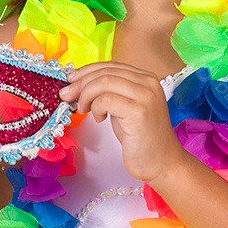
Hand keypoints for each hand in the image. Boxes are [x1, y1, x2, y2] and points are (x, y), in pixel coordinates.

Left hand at [58, 62, 185, 183]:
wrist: (161, 162)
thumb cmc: (140, 137)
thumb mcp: (123, 107)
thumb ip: (108, 92)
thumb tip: (76, 83)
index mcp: (145, 78)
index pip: (109, 66)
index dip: (86, 71)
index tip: (69, 81)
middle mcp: (148, 82)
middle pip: (105, 72)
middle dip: (80, 83)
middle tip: (66, 96)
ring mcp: (145, 96)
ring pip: (103, 82)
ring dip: (86, 95)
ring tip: (84, 110)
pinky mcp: (140, 112)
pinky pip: (106, 100)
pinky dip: (96, 108)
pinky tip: (99, 119)